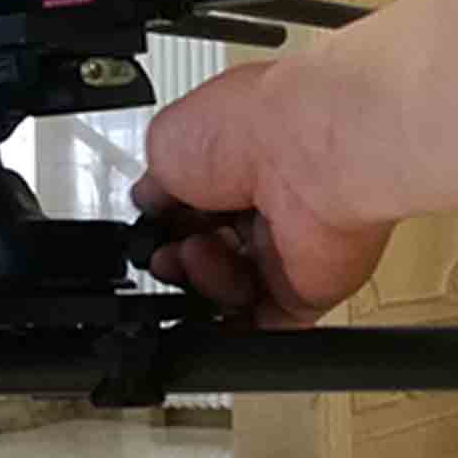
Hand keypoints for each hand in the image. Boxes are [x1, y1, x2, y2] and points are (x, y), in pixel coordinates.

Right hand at [137, 62, 394, 327]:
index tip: (150, 234)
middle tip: (172, 253)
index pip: (191, 210)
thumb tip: (149, 203)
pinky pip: (267, 324)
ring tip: (201, 257)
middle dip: (178, 261)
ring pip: (228, 293)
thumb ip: (156, 184)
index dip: (164, 228)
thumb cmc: (251, 125)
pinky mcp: (307, 287)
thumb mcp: (165, 141)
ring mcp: (286, 248)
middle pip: (208, 255)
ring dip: (202, 285)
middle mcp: (263, 204)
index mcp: (232, 162)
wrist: (308, 156)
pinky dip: (236, 331)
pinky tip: (210, 317)